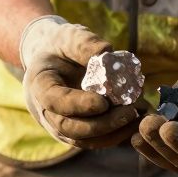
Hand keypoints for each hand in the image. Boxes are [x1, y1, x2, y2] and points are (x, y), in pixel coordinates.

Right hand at [20, 16, 142, 148]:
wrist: (54, 59)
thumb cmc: (62, 46)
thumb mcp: (69, 36)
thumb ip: (84, 43)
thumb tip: (107, 52)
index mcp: (39, 85)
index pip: (55, 101)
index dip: (78, 105)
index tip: (103, 102)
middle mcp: (46, 111)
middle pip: (69, 128)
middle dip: (101, 125)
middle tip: (129, 112)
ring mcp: (60, 125)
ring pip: (83, 140)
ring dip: (112, 134)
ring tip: (138, 119)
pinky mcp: (77, 132)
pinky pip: (95, 140)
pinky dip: (116, 135)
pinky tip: (137, 124)